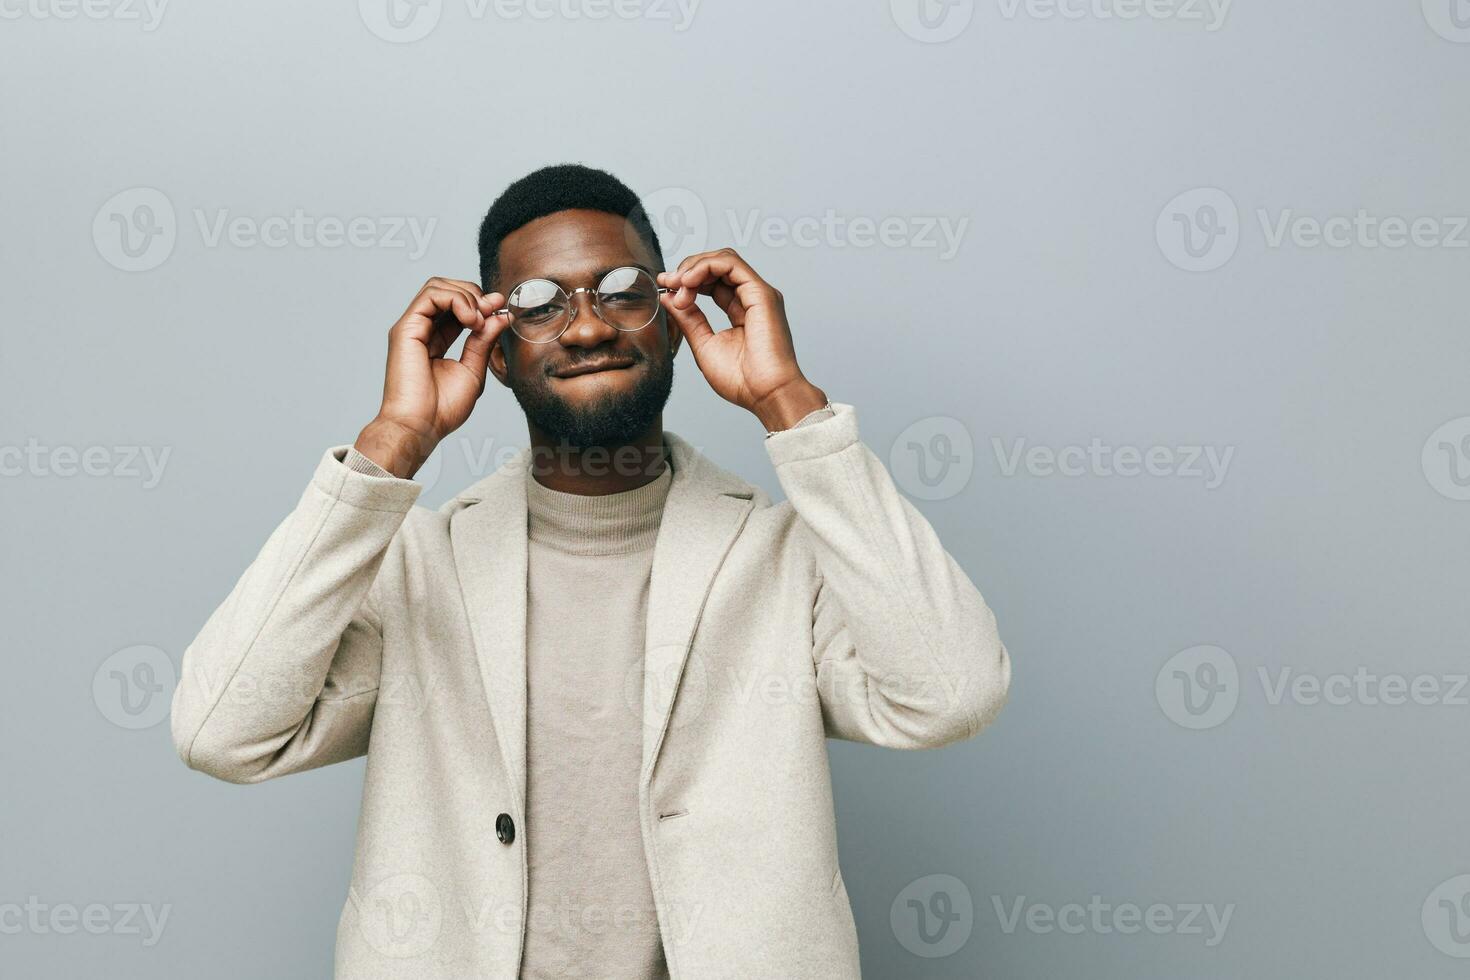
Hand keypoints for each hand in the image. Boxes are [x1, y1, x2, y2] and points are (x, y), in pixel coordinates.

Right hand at [354, 277, 511, 477]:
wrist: (421, 427)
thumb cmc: (442, 409)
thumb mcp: (473, 370)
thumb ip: (484, 341)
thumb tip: (499, 316)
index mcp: (436, 339)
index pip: (458, 306)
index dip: (481, 302)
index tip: (502, 309)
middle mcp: (422, 329)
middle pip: (447, 289)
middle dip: (475, 294)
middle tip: (494, 309)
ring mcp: (412, 326)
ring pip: (437, 286)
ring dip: (466, 295)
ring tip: (480, 319)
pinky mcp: (406, 328)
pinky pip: (431, 295)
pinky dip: (456, 299)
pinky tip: (471, 319)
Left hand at [657, 249, 826, 431]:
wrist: (766, 395)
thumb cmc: (743, 381)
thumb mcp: (704, 344)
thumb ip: (688, 319)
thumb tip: (669, 298)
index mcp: (740, 310)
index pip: (712, 282)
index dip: (686, 280)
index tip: (665, 287)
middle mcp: (751, 298)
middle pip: (717, 265)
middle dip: (687, 270)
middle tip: (667, 283)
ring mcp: (758, 294)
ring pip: (724, 259)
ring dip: (694, 267)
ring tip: (678, 284)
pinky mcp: (761, 293)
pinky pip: (731, 264)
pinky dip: (705, 267)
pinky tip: (688, 281)